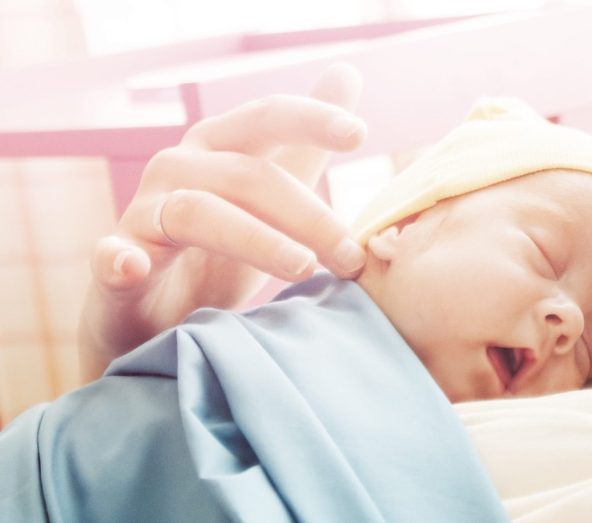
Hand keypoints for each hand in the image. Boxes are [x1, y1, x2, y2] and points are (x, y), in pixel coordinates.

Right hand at [79, 64, 368, 379]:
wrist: (157, 321)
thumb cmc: (218, 252)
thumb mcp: (269, 197)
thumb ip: (306, 145)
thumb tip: (348, 72)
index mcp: (218, 148)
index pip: (267, 118)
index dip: (311, 119)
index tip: (358, 133)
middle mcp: (178, 169)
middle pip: (248, 176)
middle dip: (308, 216)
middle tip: (352, 257)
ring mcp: (143, 215)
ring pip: (199, 214)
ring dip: (258, 241)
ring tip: (304, 268)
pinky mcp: (116, 266)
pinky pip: (112, 258)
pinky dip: (119, 260)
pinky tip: (132, 266)